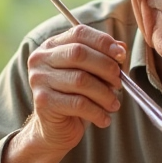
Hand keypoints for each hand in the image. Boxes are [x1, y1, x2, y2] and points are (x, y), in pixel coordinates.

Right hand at [23, 25, 125, 155]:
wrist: (54, 129)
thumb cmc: (74, 97)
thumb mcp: (90, 74)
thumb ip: (104, 58)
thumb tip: (121, 48)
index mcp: (52, 46)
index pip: (79, 33)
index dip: (103, 42)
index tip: (121, 55)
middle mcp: (41, 59)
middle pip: (79, 53)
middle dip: (106, 67)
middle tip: (119, 83)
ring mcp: (39, 80)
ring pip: (81, 80)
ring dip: (104, 93)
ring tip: (113, 104)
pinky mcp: (43, 101)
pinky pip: (78, 103)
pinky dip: (97, 112)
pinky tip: (104, 119)